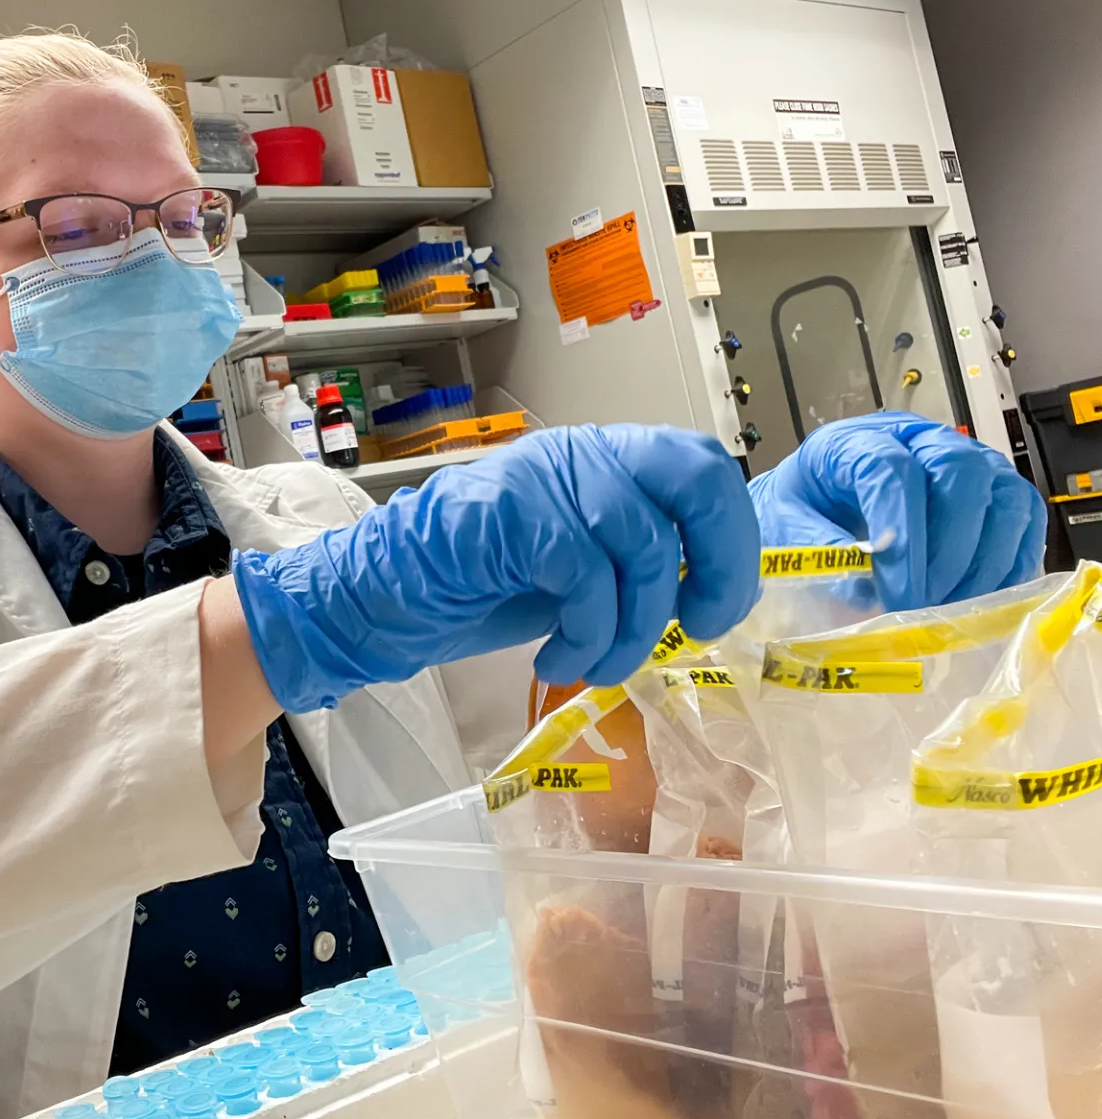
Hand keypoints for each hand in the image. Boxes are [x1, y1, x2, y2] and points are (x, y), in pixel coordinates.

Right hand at [231, 425, 759, 712]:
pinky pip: (585, 575)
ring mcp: (545, 478)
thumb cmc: (481, 586)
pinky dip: (587, 633)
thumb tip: (711, 593)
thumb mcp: (578, 571)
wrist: (385, 594)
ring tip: (599, 665)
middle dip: (715, 564)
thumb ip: (638, 563)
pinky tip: (559, 656)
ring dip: (633, 628)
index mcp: (609, 460)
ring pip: (641, 545)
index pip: (704, 469)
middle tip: (693, 627)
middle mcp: (584, 454)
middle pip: (695, 478)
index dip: (733, 540)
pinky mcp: (512, 514)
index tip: (716, 609)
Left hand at [748, 411, 1044, 610]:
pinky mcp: (994, 491)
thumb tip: (865, 588)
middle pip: (961, 471)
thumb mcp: (783, 528)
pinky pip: (1025, 520)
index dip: (901, 534)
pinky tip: (981, 601)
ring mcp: (965, 461)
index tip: (898, 594)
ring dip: (985, 562)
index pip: (891, 470)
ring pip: (1004, 496)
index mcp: (854, 442)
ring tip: (951, 610)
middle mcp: (918, 439)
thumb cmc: (801, 513)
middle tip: (926, 605)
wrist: (815, 504)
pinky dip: (1011, 564)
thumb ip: (818, 551)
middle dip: (950, 549)